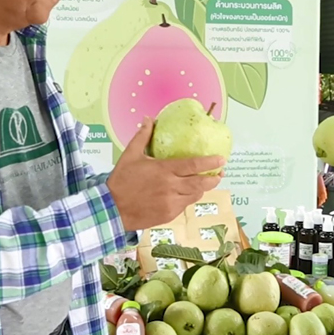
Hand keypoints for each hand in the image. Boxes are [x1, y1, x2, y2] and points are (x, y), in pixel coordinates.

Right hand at [107, 117, 225, 230]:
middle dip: (214, 178)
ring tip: (207, 183)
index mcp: (164, 170)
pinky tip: (189, 194)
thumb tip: (148, 119)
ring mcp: (171, 203)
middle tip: (220, 173)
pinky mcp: (169, 215)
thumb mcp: (130, 155)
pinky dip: (189, 198)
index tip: (221, 159)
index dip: (210, 162)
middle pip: (200, 182)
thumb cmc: (121, 181)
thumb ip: (142, 137)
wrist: (112, 209)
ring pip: (195, 195)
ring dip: (202, 189)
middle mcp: (171, 187)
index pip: (193, 165)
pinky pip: (185, 205)